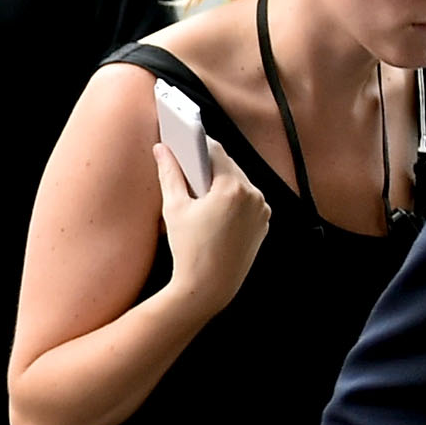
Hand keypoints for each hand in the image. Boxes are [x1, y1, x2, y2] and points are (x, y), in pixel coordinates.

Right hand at [153, 139, 269, 318]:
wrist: (208, 287)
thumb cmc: (188, 249)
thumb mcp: (174, 208)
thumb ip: (169, 173)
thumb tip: (161, 149)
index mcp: (232, 187)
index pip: (214, 151)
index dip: (197, 142)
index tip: (185, 136)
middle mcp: (253, 194)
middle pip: (228, 166)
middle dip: (208, 164)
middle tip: (187, 164)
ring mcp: (261, 209)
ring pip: (238, 182)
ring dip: (220, 181)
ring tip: (200, 188)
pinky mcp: (263, 221)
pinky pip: (246, 200)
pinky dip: (231, 198)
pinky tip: (213, 208)